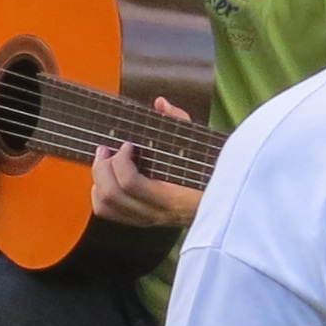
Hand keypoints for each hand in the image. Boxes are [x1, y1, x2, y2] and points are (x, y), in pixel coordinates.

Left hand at [90, 106, 204, 228]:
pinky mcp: (143, 222)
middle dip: (102, 167)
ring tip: (104, 163)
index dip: (121, 160)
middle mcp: (157, 212)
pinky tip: (107, 179)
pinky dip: (101, 195)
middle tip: (106, 149)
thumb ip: (179, 122)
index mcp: (172, 196)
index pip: (131, 183)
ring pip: (106, 207)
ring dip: (98, 182)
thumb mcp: (200, 145)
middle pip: (112, 195)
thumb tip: (160, 103)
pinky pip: (111, 214)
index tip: (128, 145)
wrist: (227, 204)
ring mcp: (149, 220)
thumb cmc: (213, 173)